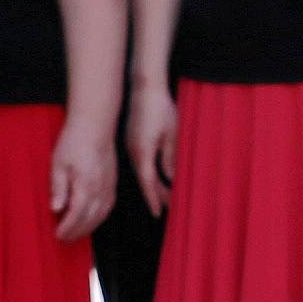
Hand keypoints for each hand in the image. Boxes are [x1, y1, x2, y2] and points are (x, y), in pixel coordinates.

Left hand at [46, 108, 112, 241]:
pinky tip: (91, 219)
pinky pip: (108, 207)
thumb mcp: (58, 164)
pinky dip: (99, 218)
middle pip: (90, 219)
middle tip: (63, 239)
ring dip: (88, 228)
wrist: (95, 125)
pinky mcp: (113, 183)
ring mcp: (109, 187)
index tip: (57, 235)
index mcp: (86, 185)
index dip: (67, 228)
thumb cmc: (74, 141)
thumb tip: (56, 209)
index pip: (76, 215)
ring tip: (75, 233)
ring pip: (101, 216)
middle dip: (76, 232)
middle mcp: (101, 189)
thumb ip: (58, 188)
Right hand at [127, 82, 179, 210]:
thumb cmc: (160, 108)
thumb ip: (169, 157)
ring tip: (167, 194)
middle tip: (169, 207)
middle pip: (145, 180)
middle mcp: (134, 152)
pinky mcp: (132, 139)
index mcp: (143, 152)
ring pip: (143, 171)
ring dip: (154, 183)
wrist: (144, 87)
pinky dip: (149, 171)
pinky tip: (157, 174)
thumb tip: (170, 177)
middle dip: (157, 194)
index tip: (158, 213)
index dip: (154, 199)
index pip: (148, 182)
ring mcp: (131, 145)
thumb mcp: (171, 134)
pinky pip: (140, 161)